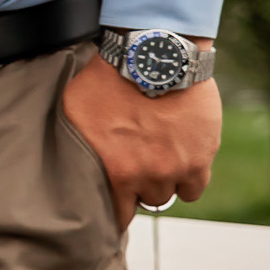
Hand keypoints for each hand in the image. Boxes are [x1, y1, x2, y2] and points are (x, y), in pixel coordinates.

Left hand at [61, 50, 221, 231]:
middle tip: (135, 163)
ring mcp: (178, 167)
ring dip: (164, 180)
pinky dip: (188, 176)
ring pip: (171, 193)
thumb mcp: (76, 109)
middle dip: (140, 185)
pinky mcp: (202, 156)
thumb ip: (79, 143)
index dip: (116, 211)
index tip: (114, 206)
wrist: (154, 55)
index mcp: (116, 170)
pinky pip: (195, 186)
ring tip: (155, 157)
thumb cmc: (110, 78)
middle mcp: (149, 176)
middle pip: (147, 199)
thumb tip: (67, 163)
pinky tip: (177, 159)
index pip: (117, 214)